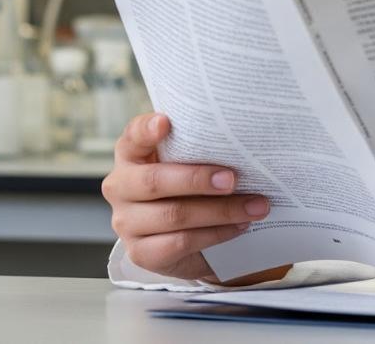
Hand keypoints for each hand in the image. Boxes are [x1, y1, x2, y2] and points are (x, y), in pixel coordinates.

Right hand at [101, 113, 281, 282]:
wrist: (182, 238)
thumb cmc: (186, 189)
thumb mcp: (186, 164)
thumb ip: (197, 150)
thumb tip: (239, 144)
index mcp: (130, 155)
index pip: (132, 136)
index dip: (146, 129)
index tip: (166, 122)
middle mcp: (120, 187)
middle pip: (154, 181)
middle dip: (197, 179)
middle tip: (233, 179)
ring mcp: (126, 222)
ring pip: (174, 215)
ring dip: (221, 211)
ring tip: (254, 206)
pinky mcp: (141, 253)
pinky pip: (181, 242)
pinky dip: (216, 234)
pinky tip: (239, 226)